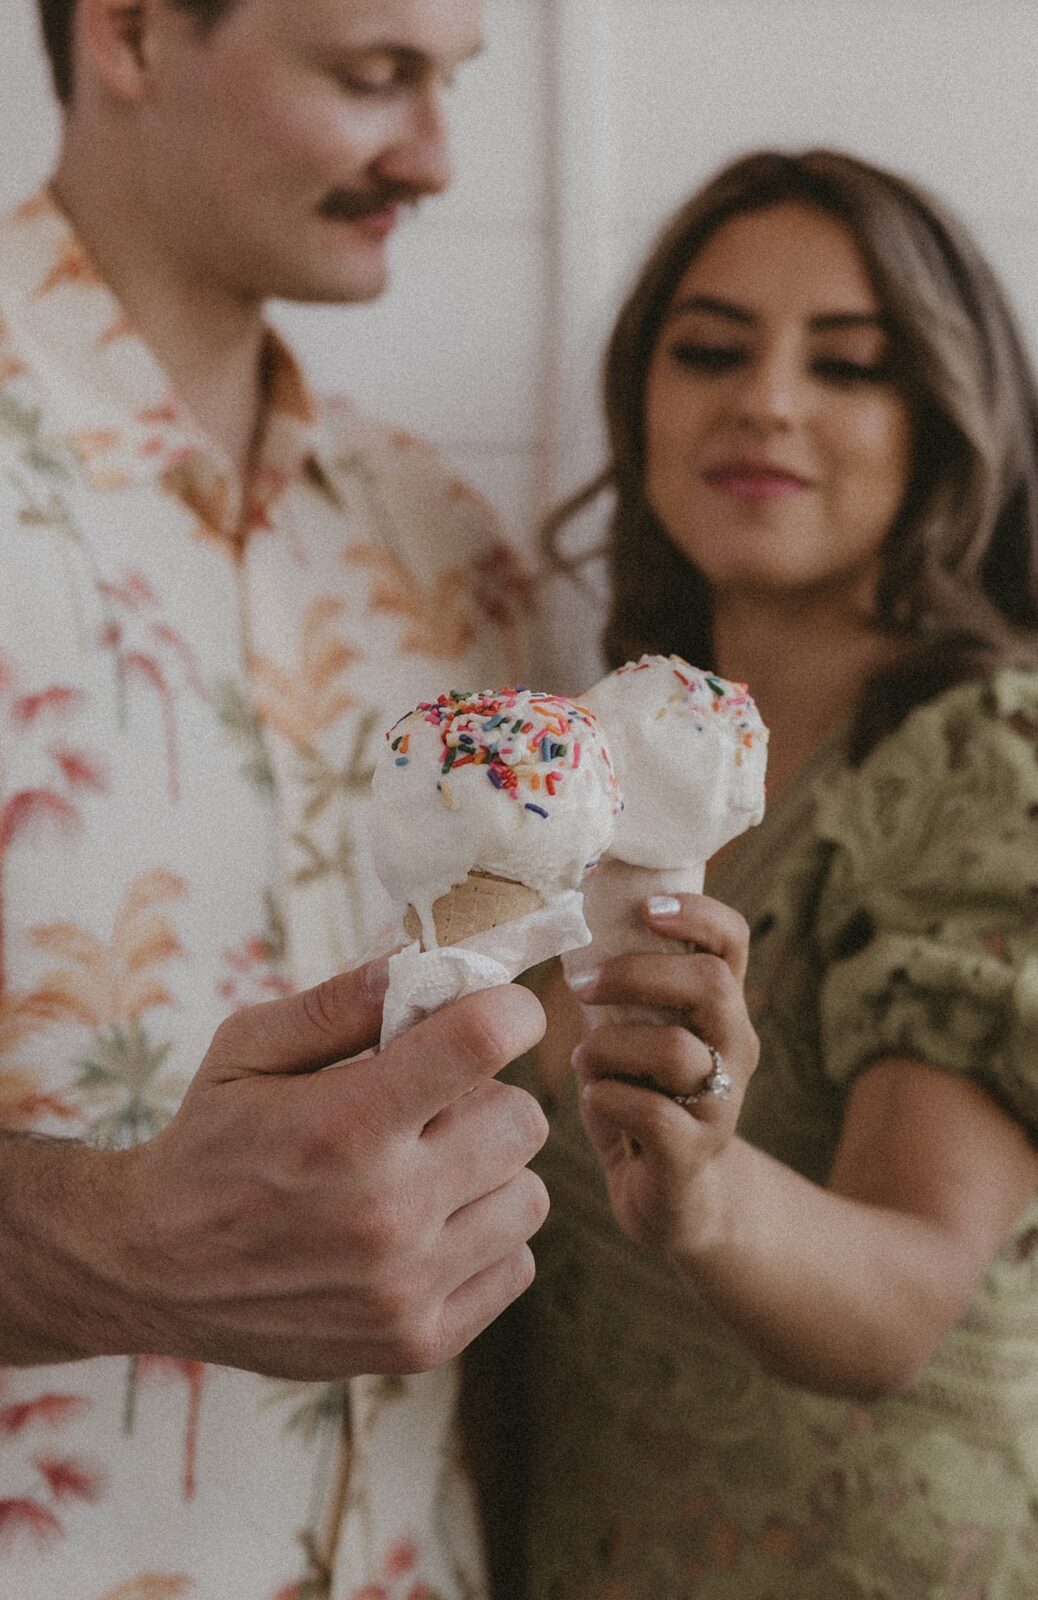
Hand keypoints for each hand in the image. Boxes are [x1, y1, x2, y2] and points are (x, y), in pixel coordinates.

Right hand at [1, 959, 548, 1377]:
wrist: (150, 1268)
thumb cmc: (209, 1142)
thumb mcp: (250, 1047)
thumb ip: (344, 1001)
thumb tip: (428, 955)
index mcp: (344, 1124)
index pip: (483, 1042)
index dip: (509, 1014)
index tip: (500, 1015)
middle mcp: (385, 1211)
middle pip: (524, 1121)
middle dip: (488, 1099)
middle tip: (436, 1108)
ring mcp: (405, 1286)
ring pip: (530, 1196)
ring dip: (490, 1174)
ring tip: (428, 1171)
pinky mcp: (417, 1342)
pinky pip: (516, 1264)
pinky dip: (482, 1241)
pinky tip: (425, 1230)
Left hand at [568, 894, 757, 1257]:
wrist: (677, 1200)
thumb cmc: (643, 1097)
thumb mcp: (637, 1033)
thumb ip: (622, 988)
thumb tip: (566, 921)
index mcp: (720, 1007)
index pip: (731, 940)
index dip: (696, 913)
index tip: (645, 908)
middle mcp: (735, 1048)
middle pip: (711, 984)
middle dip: (637, 975)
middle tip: (583, 986)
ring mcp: (721, 1103)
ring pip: (677, 1050)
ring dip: (610, 1046)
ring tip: (584, 1061)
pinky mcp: (694, 1154)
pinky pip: (654, 1114)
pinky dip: (607, 1099)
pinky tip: (594, 1101)